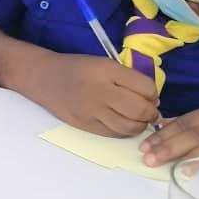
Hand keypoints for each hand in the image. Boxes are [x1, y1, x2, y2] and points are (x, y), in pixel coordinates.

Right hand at [22, 53, 159, 136]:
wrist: (46, 78)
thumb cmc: (78, 68)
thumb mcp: (104, 64)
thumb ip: (127, 79)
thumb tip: (152, 100)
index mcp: (107, 71)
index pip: (145, 88)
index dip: (153, 94)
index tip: (149, 94)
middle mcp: (100, 91)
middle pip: (140, 110)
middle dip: (150, 112)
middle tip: (149, 110)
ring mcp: (92, 111)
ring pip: (129, 126)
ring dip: (140, 125)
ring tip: (137, 119)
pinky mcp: (86, 126)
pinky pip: (115, 134)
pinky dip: (124, 131)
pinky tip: (123, 123)